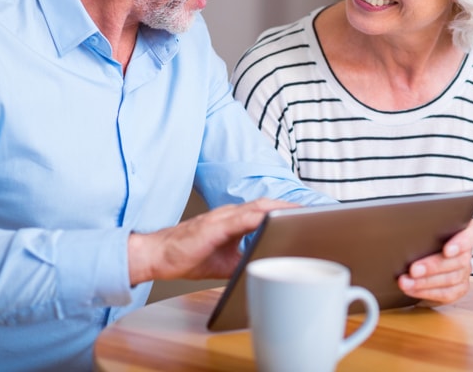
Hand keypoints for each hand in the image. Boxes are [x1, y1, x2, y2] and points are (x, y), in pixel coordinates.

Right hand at [127, 198, 296, 284]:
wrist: (156, 256)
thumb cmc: (186, 256)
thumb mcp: (225, 262)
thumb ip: (246, 258)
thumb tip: (268, 267)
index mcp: (234, 220)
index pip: (266, 211)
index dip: (288, 211)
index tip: (309, 217)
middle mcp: (231, 214)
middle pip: (268, 205)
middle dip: (292, 208)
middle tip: (316, 214)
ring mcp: (222, 217)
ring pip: (259, 208)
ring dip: (281, 210)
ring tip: (304, 215)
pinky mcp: (214, 226)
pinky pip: (241, 218)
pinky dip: (260, 217)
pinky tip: (274, 219)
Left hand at [397, 219, 472, 305]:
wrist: (414, 256)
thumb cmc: (418, 234)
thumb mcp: (418, 224)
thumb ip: (418, 223)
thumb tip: (399, 226)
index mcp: (463, 229)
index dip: (463, 242)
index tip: (447, 250)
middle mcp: (466, 250)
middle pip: (459, 260)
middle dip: (433, 266)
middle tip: (413, 269)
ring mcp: (464, 270)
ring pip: (452, 278)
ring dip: (425, 282)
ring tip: (405, 282)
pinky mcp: (458, 288)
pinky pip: (447, 293)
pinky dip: (426, 292)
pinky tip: (411, 289)